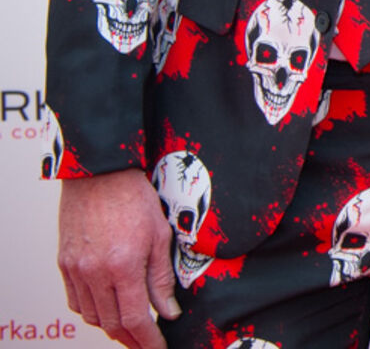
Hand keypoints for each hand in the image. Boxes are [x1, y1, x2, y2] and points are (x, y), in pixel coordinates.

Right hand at [58, 169, 179, 348]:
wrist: (100, 174)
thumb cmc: (134, 198)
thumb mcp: (160, 235)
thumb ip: (161, 278)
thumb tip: (167, 311)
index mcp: (123, 266)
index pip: (134, 319)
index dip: (147, 340)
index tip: (158, 348)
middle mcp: (94, 272)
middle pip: (110, 324)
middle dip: (130, 339)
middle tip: (146, 342)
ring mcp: (75, 269)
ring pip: (91, 316)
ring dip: (110, 327)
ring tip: (130, 328)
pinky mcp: (64, 263)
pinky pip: (75, 300)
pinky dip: (92, 311)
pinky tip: (107, 307)